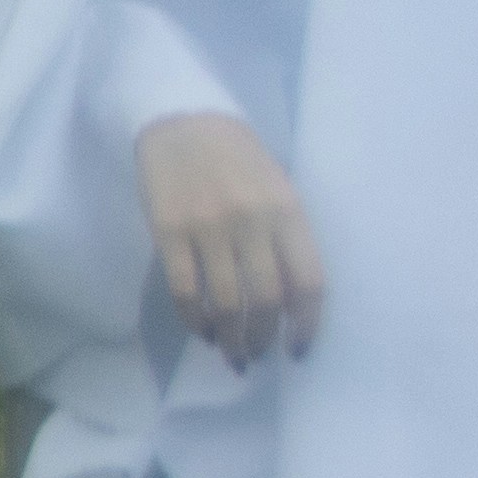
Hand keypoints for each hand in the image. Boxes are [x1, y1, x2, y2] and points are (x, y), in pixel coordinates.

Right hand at [137, 112, 327, 366]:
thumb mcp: (279, 188)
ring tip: (233, 353)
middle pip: (267, 300)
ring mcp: (209, 227)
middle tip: (259, 356)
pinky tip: (203, 330)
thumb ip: (288, 236)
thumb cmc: (240, 158)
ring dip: (231, 338)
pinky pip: (185, 290)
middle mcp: (253, 221)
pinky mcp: (169, 231)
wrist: (183, 121)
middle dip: (264, 338)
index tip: (299, 349)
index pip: (308, 282)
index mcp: (288, 211)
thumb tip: (294, 299)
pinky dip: (195, 319)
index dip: (306, 324)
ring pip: (226, 302)